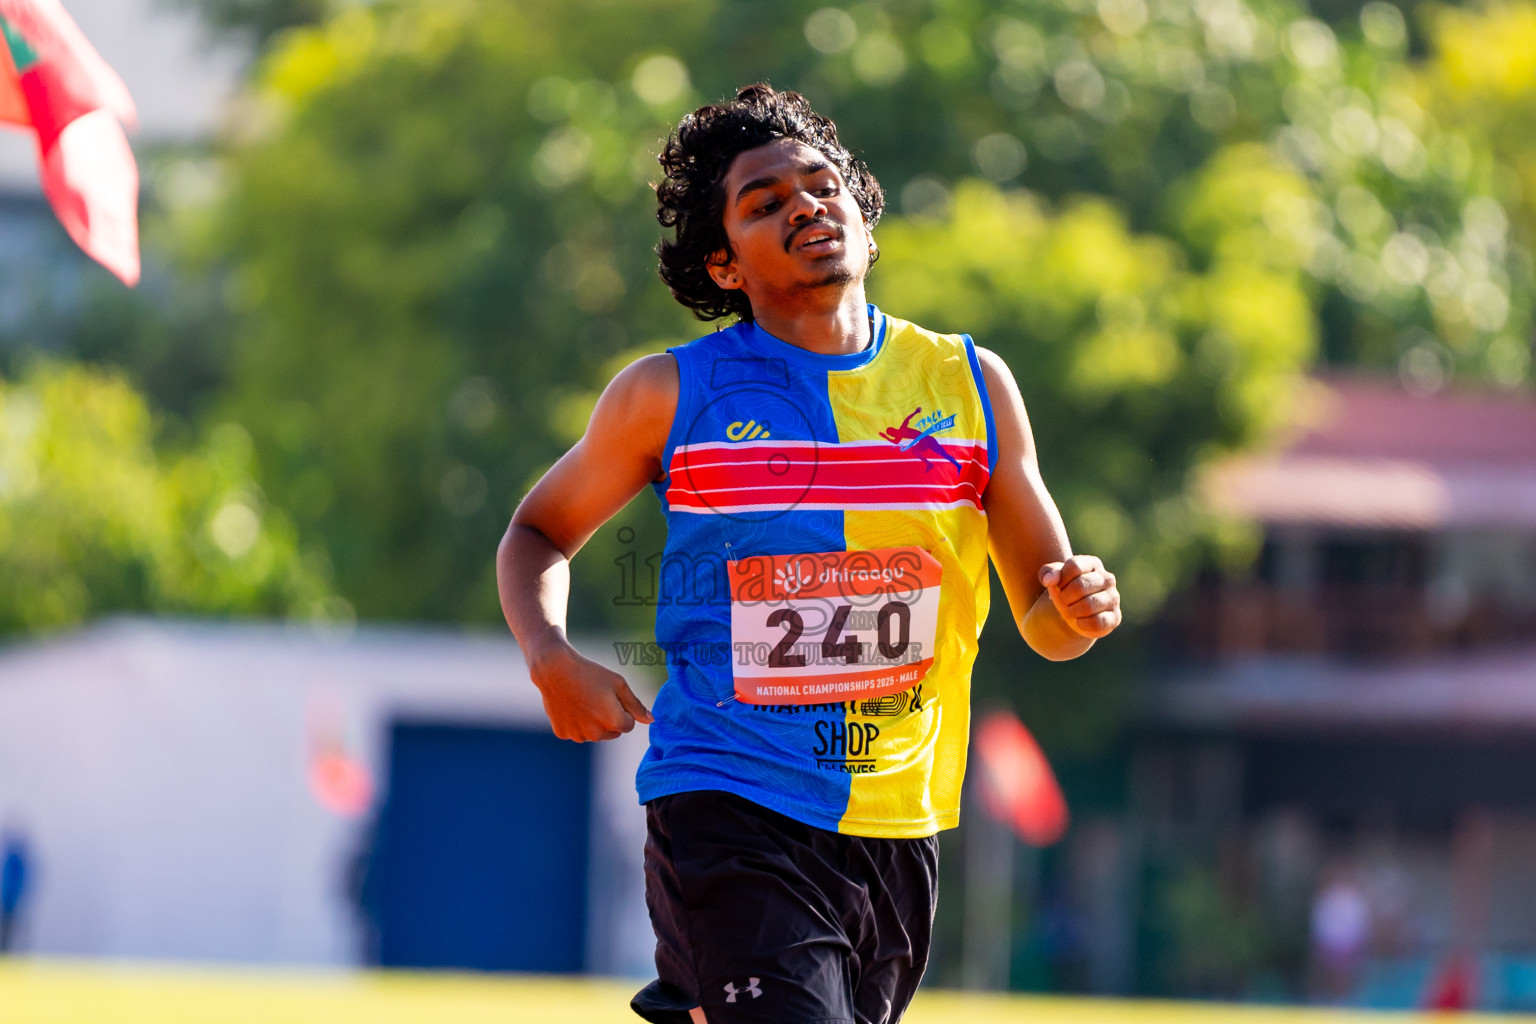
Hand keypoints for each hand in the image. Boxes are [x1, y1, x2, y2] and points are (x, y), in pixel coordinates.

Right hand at [528, 640, 653, 741]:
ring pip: (595, 734)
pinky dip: (576, 723)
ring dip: (594, 722)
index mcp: (613, 721)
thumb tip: (651, 720)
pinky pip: (577, 732)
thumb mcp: (618, 684)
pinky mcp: (563, 733)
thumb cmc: (590, 674)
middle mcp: (596, 734)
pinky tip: (571, 706)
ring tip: (584, 700)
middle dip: (610, 719)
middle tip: (597, 698)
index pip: (629, 725)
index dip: (623, 710)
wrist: (555, 670)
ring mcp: (578, 735)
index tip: (612, 697)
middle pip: (613, 732)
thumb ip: (636, 705)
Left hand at [1038, 554, 1120, 639]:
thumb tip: (1049, 580)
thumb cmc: (1064, 590)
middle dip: (1065, 597)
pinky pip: (1097, 622)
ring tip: (1072, 611)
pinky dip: (1082, 624)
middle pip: (1080, 586)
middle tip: (1065, 601)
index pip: (1074, 566)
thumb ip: (1048, 572)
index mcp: (1093, 564)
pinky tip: (1080, 622)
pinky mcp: (1115, 617)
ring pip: (1089, 605)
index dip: (1061, 579)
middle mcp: (1107, 579)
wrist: (1074, 612)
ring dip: (1073, 611)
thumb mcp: (1052, 577)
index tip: (1059, 585)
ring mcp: (1113, 598)